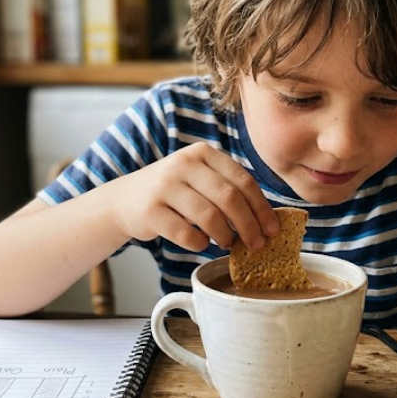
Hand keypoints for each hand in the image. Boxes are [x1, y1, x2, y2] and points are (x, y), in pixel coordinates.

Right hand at [106, 142, 278, 252]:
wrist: (125, 199)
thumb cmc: (173, 192)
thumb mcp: (199, 178)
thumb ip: (227, 189)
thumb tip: (266, 221)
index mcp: (202, 153)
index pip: (243, 180)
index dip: (261, 207)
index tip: (272, 229)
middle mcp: (183, 164)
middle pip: (229, 198)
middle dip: (249, 225)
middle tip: (257, 244)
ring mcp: (165, 186)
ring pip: (209, 216)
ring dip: (225, 236)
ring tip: (228, 245)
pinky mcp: (150, 210)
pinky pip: (185, 233)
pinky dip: (199, 243)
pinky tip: (201, 244)